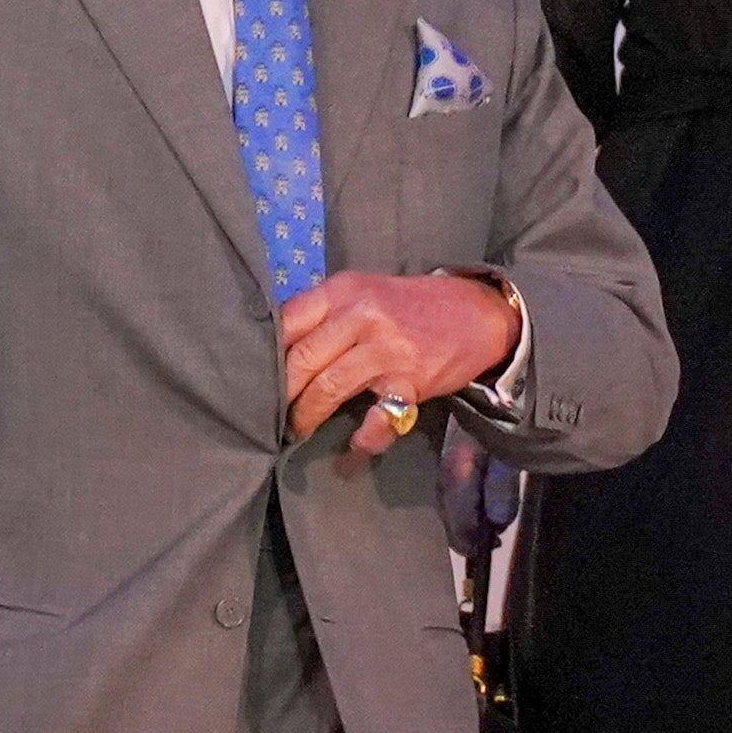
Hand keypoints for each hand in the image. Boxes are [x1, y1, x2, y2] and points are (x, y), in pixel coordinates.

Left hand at [278, 270, 519, 455]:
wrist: (477, 312)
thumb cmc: (409, 306)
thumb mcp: (363, 292)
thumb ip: (325, 314)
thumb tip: (276, 348)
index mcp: (342, 291)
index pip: (287, 322)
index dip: (266, 356)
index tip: (254, 379)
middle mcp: (361, 315)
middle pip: (301, 358)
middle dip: (280, 394)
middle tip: (270, 413)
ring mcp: (386, 348)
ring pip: (329, 387)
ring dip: (307, 415)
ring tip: (298, 430)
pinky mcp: (410, 380)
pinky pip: (379, 416)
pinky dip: (365, 435)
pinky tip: (356, 441)